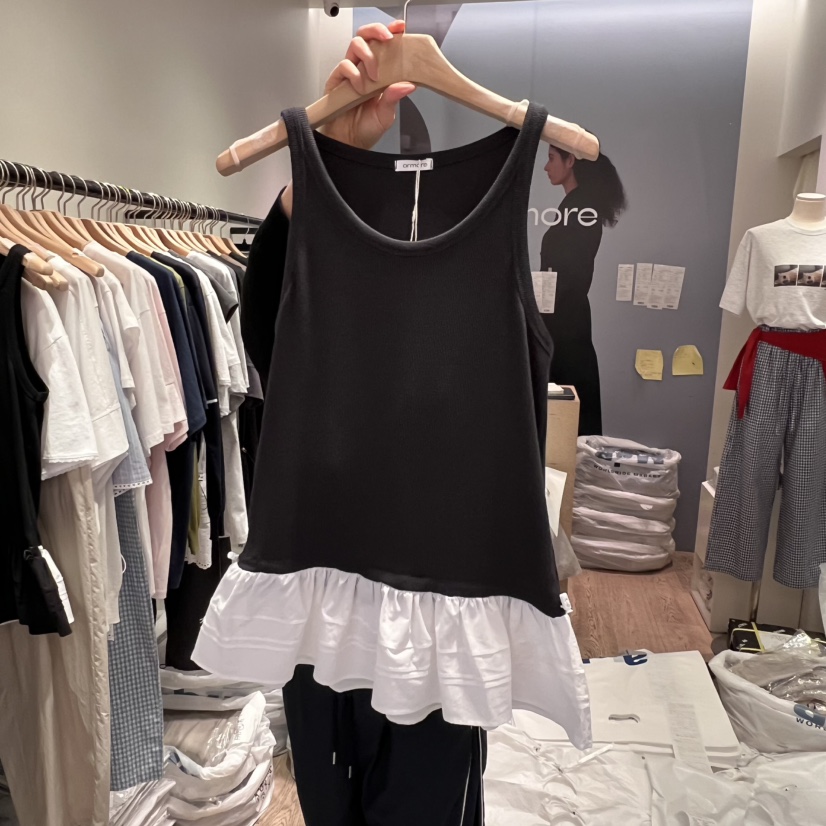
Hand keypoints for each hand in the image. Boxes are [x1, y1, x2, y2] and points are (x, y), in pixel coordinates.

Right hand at [282, 20, 414, 216]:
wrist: (349, 144)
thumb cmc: (366, 129)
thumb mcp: (386, 114)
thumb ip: (395, 97)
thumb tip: (409, 84)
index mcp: (379, 73)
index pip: (384, 46)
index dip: (391, 33)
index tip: (401, 28)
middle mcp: (364, 69)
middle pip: (366, 37)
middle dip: (376, 31)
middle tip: (386, 39)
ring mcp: (350, 73)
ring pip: (355, 45)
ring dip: (367, 55)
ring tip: (374, 75)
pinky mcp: (337, 81)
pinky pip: (343, 66)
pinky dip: (353, 72)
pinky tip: (359, 86)